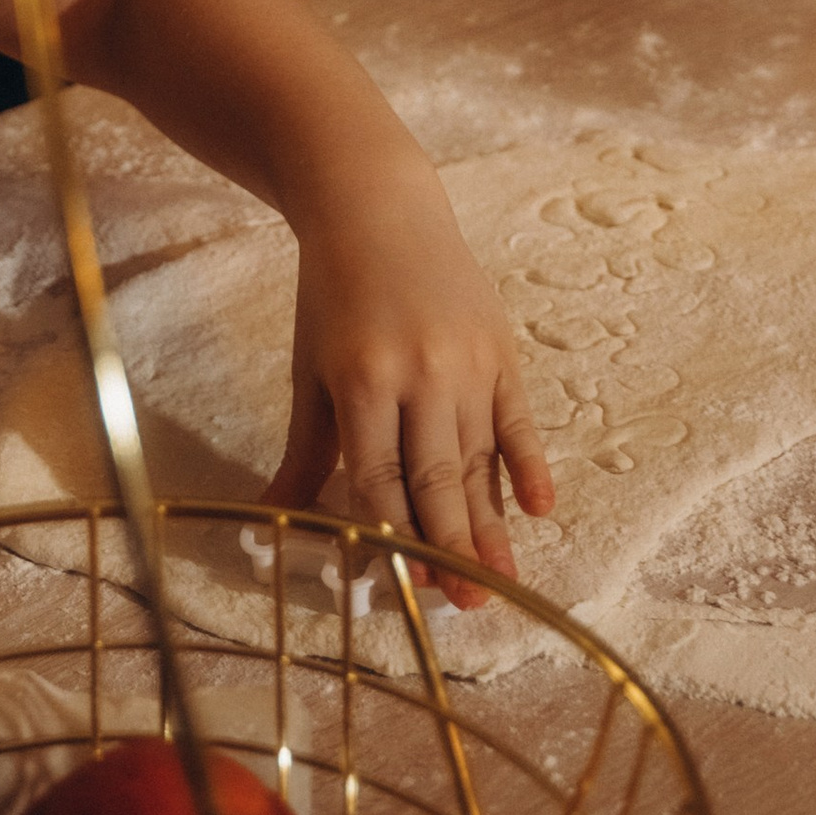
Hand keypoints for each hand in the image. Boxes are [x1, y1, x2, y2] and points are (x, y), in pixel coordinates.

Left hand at [264, 168, 552, 593]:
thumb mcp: (311, 370)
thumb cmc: (332, 297)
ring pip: (480, 459)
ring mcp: (466, 361)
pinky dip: (530, 463)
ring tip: (502, 581)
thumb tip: (275, 519)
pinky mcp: (500, 349)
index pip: (382, 477)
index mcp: (363, 380)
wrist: (379, 209)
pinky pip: (518, 418)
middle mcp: (419, 373)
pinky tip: (540, 508)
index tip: (410, 590)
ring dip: (491, 523)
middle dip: (452, 545)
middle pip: (437, 476)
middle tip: (470, 605)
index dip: (397, 536)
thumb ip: (306, 450)